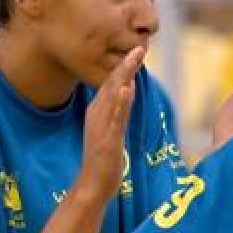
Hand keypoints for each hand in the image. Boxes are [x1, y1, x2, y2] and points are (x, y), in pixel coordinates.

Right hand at [76, 47, 143, 201]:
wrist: (92, 185)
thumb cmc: (103, 158)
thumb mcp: (111, 128)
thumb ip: (119, 108)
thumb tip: (127, 87)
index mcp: (98, 110)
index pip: (111, 83)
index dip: (124, 65)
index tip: (137, 49)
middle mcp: (96, 114)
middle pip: (111, 84)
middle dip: (125, 64)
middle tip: (139, 46)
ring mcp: (101, 126)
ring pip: (113, 96)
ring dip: (124, 75)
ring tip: (134, 58)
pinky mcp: (107, 140)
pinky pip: (115, 118)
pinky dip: (121, 102)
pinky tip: (126, 88)